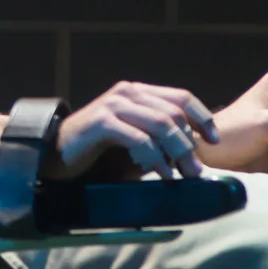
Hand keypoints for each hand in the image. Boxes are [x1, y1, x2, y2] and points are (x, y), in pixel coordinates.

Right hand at [47, 81, 222, 181]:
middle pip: (174, 113)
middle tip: (196, 171)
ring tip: (185, 175)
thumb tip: (191, 156)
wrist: (53, 157)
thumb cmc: (95, 154)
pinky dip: (156, 159)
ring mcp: (113, 104)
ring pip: (161, 124)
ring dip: (178, 152)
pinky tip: (163, 176)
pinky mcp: (101, 122)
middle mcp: (126, 92)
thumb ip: (158, 141)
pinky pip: (139, 139)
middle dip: (190, 144)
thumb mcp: (133, 143)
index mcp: (136, 92)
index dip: (202, 117)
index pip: (180, 97)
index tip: (214, 141)